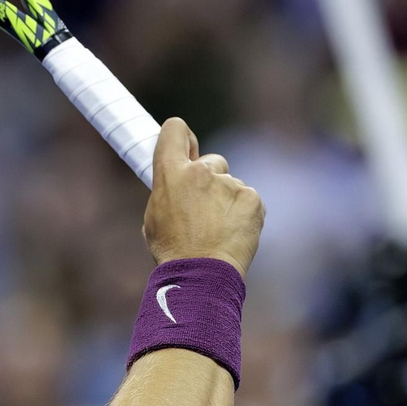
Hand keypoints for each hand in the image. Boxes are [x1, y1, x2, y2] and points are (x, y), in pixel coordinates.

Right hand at [143, 118, 263, 275]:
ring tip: (218, 230)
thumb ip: (167, 190)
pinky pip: (248, 199)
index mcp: (171, 172)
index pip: (175, 130)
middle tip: (203, 210)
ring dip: (227, 201)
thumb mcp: (154, 216)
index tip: (188, 148)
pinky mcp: (252, 198)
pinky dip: (244, 213)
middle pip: (211, 161)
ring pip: (231, 185)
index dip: (182, 137)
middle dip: (210, 179)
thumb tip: (176, 184)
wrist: (202, 275)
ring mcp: (229, 184)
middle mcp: (201, 171)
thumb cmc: (173, 251)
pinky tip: (233, 233)